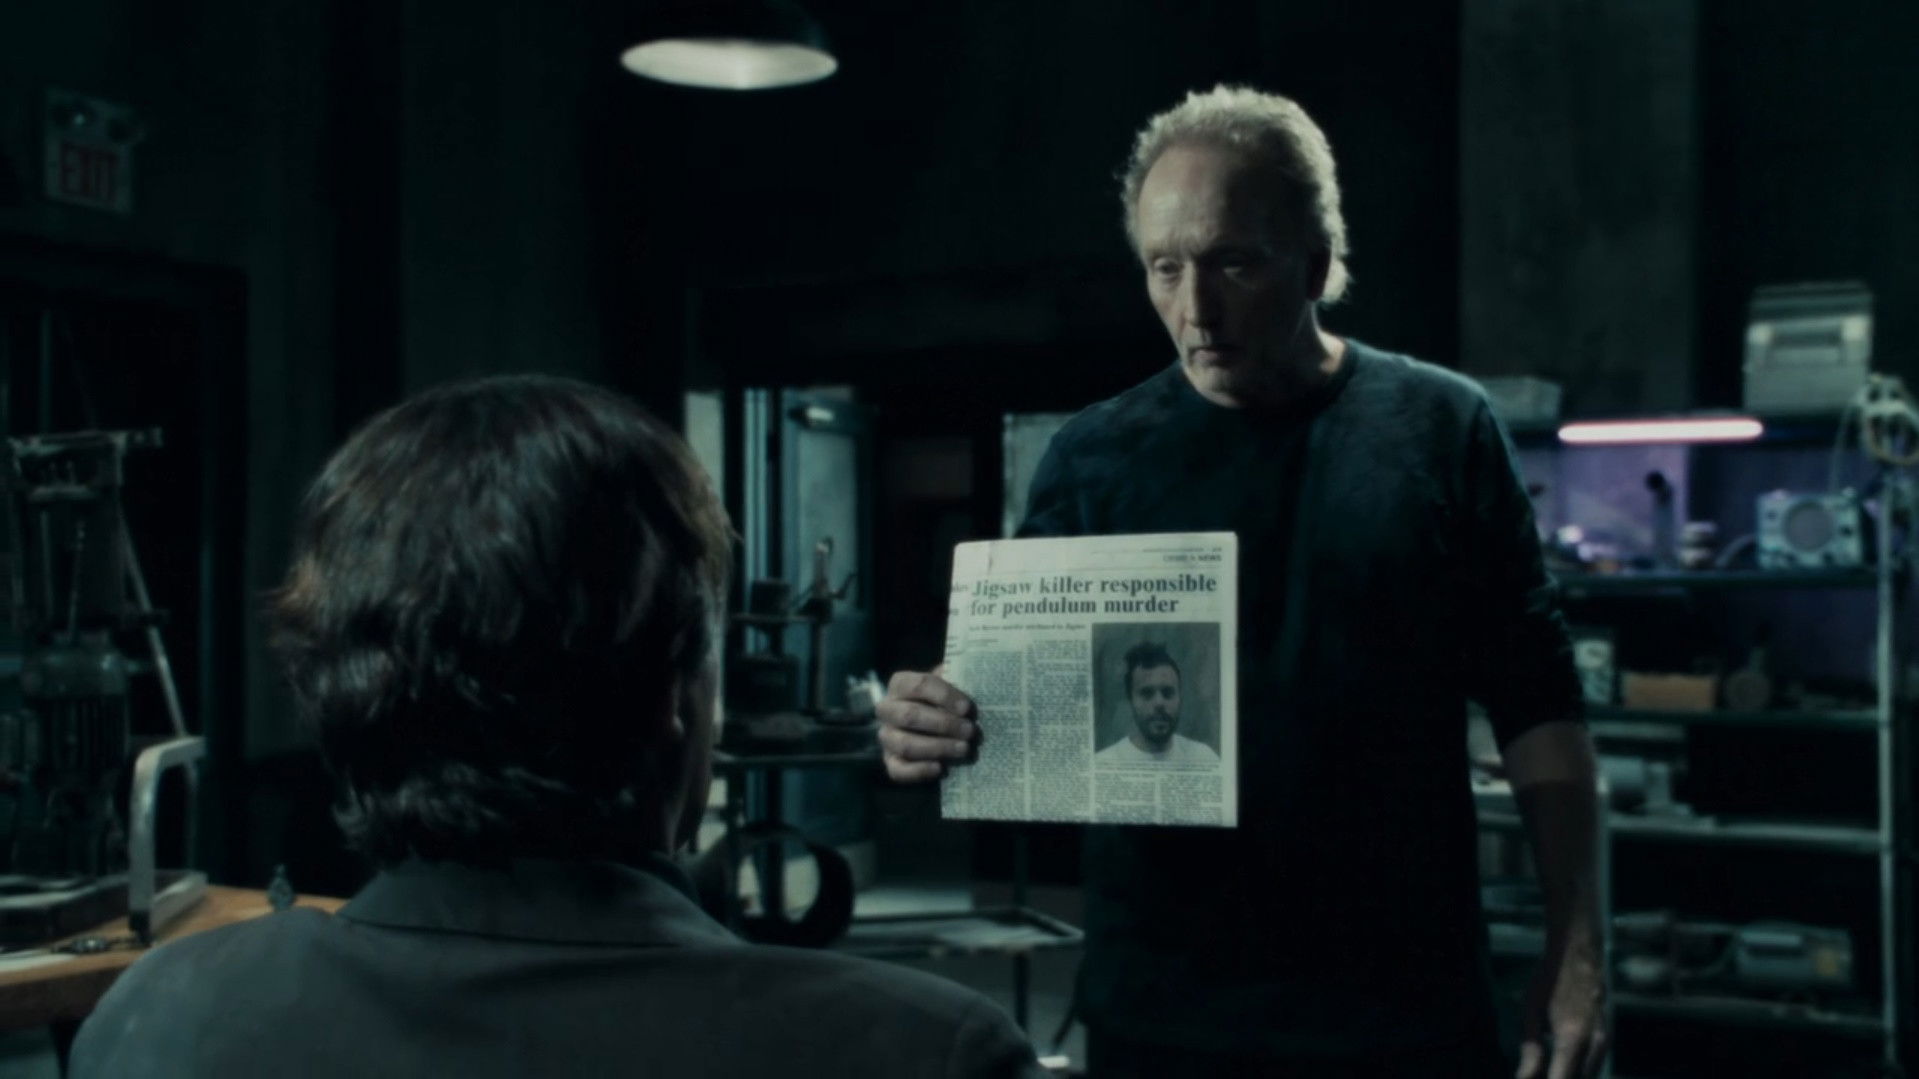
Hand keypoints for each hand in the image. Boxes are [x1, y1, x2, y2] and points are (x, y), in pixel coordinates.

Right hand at [875, 669, 978, 782]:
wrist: (936, 727)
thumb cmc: (945, 701)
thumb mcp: (950, 684)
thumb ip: (955, 676)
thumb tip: (967, 673)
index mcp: (900, 685)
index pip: (918, 685)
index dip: (944, 696)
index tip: (967, 708)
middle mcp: (887, 709)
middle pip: (909, 715)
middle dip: (943, 724)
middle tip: (970, 731)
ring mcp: (886, 737)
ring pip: (905, 744)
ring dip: (937, 748)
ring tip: (964, 749)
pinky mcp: (890, 761)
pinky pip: (899, 770)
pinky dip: (919, 771)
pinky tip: (940, 769)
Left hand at [1516, 936, 1607, 1078]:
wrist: (1580, 951)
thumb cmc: (1550, 979)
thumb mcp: (1531, 1011)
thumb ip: (1530, 1049)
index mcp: (1571, 1038)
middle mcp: (1594, 1044)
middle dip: (1555, 1078)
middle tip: (1536, 1072)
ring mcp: (1605, 1041)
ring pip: (1586, 1076)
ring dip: (1566, 1073)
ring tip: (1545, 1066)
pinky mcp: (1607, 1038)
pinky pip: (1592, 1066)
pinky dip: (1576, 1070)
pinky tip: (1557, 1062)